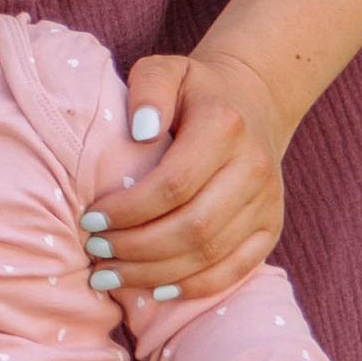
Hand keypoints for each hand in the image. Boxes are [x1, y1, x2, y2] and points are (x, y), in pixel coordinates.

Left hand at [85, 49, 285, 302]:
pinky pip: (235, 270)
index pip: (173, 185)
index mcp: (225, 126)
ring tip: (110, 274)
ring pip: (210, 254)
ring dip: (154, 273)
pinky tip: (155, 291)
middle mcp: (253, 167)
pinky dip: (194, 287)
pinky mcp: (272, 227)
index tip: (90, 219)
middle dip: (135, 248)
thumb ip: (148, 87)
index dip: (128, 210)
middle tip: (95, 252)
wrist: (253, 101)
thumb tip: (142, 131)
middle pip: (192, 227)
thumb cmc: (193, 91)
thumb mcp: (166, 69)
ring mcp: (267, 201)